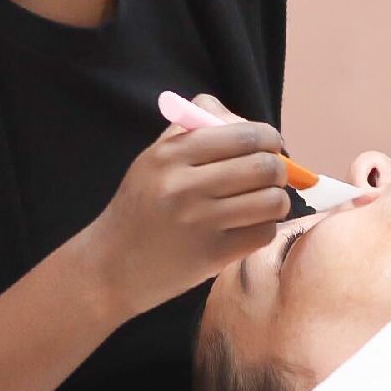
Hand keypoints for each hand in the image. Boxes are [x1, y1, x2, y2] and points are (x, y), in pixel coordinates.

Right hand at [80, 94, 289, 318]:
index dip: (268, 138)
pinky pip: (263, 232)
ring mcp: (200, 222)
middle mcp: (185, 186)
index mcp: (171, 155)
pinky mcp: (212, 255)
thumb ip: (195, 131)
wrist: (111, 265)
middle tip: (272, 175)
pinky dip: (264, 228)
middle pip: (264, 166)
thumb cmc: (140, 206)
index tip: (269, 145)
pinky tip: (248, 227)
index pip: (243, 134)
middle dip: (279, 169)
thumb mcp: (154, 159)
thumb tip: (249, 125)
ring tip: (264, 202)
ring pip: (271, 201)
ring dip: (277, 200)